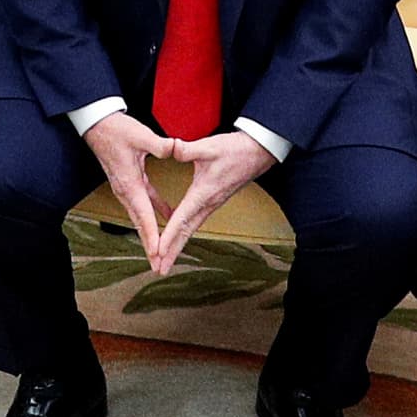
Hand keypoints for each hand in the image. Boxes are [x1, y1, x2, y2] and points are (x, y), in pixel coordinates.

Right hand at [81, 112, 176, 253]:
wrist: (98, 124)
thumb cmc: (116, 130)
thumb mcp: (141, 135)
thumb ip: (161, 145)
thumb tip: (176, 149)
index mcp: (129, 183)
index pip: (144, 215)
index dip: (152, 235)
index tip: (158, 252)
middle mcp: (126, 191)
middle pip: (140, 224)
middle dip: (149, 246)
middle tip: (158, 266)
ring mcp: (126, 188)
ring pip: (140, 217)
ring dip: (150, 235)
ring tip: (160, 252)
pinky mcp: (129, 182)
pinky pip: (144, 203)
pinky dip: (154, 214)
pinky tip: (167, 217)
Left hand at [148, 130, 274, 272]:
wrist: (258, 152)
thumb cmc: (235, 150)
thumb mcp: (209, 146)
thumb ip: (187, 149)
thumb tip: (170, 148)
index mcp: (203, 193)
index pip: (182, 219)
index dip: (169, 236)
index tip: (158, 251)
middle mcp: (208, 204)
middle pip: (186, 233)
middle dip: (172, 252)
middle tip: (159, 269)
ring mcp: (211, 205)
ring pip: (191, 230)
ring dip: (177, 246)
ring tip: (165, 261)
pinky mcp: (213, 202)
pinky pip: (195, 222)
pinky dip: (184, 234)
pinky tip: (177, 238)